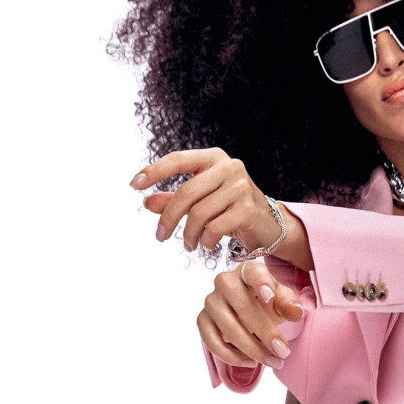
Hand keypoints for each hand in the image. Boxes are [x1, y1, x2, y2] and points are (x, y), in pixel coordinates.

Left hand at [131, 146, 282, 254]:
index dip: (153, 171)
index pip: (177, 160)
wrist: (270, 225)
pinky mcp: (248, 209)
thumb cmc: (231, 210)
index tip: (134, 184)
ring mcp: (240, 187)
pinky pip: (215, 227)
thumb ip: (175, 200)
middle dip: (169, 218)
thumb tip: (147, 202)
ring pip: (199, 213)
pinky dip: (206, 240)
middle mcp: (228, 167)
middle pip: (186, 192)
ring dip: (188, 234)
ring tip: (189, 244)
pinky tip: (207, 244)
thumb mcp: (202, 202)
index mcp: (213, 158)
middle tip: (160, 236)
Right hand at [197, 259, 304, 369]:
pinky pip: (212, 342)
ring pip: (228, 328)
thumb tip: (296, 313)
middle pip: (243, 307)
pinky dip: (231, 357)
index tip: (270, 297)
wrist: (246, 311)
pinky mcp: (203, 320)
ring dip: (252, 350)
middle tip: (283, 352)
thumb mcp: (281, 301)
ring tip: (273, 362)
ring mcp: (211, 301)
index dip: (261, 283)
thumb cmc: (266, 302)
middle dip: (265, 333)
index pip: (253, 272)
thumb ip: (289, 304)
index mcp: (247, 271)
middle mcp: (224, 282)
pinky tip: (251, 363)